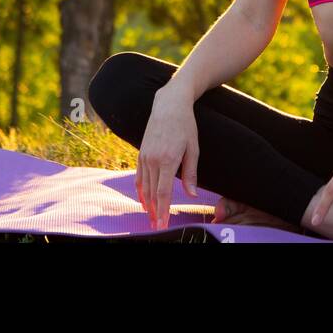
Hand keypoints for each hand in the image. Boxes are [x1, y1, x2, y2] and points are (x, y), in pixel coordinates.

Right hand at [137, 88, 199, 229]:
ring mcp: (145, 156)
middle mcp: (153, 160)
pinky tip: (143, 200)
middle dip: (154, 212)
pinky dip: (140, 190)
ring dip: (147, 204)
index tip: (163, 225)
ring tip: (151, 217)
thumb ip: (191, 173)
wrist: (169, 105)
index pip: (163, 193)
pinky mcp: (141, 153)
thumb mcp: (193, 148)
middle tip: (157, 227)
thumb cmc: (185, 125)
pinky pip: (139, 176)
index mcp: (168, 160)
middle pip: (151, 193)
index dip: (163, 211)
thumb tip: (191, 194)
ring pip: (144, 187)